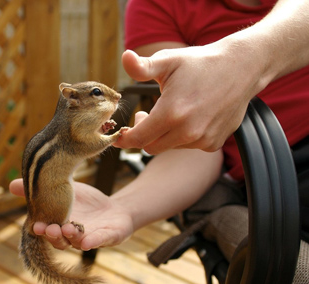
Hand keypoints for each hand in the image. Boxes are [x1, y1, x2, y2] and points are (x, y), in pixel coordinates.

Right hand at [9, 179, 133, 250]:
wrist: (114, 209)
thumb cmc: (85, 202)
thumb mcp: (62, 189)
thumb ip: (40, 188)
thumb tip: (10, 185)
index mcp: (58, 225)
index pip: (47, 230)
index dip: (40, 229)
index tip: (34, 225)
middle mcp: (70, 236)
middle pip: (59, 240)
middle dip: (53, 235)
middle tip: (48, 228)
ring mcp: (88, 238)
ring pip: (77, 242)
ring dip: (71, 236)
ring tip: (67, 227)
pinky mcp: (107, 238)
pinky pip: (99, 242)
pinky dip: (92, 242)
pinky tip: (87, 242)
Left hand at [116, 41, 267, 153]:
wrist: (242, 68)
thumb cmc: (200, 63)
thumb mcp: (168, 60)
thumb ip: (142, 66)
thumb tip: (124, 57)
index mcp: (171, 113)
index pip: (138, 139)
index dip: (125, 139)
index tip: (120, 135)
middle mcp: (188, 131)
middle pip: (151, 147)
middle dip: (143, 134)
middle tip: (145, 116)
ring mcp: (203, 139)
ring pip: (169, 147)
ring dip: (164, 135)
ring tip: (171, 112)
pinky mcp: (214, 143)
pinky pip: (189, 146)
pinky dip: (183, 136)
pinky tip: (189, 117)